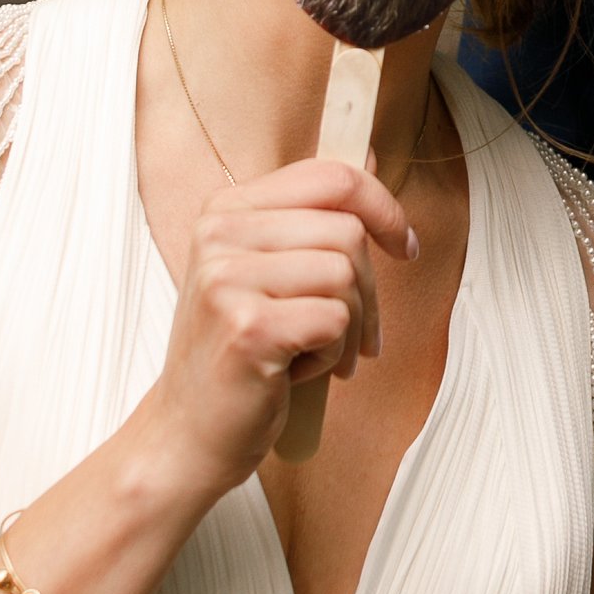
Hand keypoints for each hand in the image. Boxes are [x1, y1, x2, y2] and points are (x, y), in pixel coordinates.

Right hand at [147, 162, 415, 500]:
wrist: (188, 431)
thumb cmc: (240, 353)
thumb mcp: (266, 272)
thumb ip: (310, 221)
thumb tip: (372, 162)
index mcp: (227, 209)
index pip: (330, 176)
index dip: (383, 207)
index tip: (404, 245)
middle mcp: (220, 234)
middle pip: (347, 231)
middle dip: (369, 290)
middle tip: (354, 335)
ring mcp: (227, 279)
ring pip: (345, 275)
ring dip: (349, 327)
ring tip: (317, 354)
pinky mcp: (247, 326)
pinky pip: (334, 320)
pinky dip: (332, 355)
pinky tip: (296, 372)